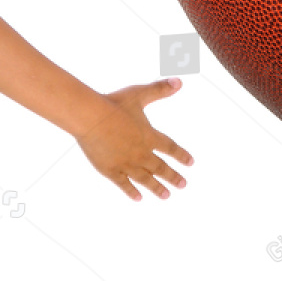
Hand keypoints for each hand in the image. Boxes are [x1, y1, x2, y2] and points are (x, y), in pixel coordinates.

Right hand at [75, 78, 192, 200]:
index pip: (170, 148)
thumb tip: (180, 81)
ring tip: (167, 196)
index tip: (191, 163)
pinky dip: (131, 191)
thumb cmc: (114, 104)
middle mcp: (141, 153)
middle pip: (161, 168)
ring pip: (146, 179)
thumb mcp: (139, 94)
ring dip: (157, 188)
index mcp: (149, 136)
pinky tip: (138, 198)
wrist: (90, 118)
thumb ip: (160, 89)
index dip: (181, 155)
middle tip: (183, 185)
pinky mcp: (111, 171)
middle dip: (173, 177)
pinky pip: (124, 184)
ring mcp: (126, 164)